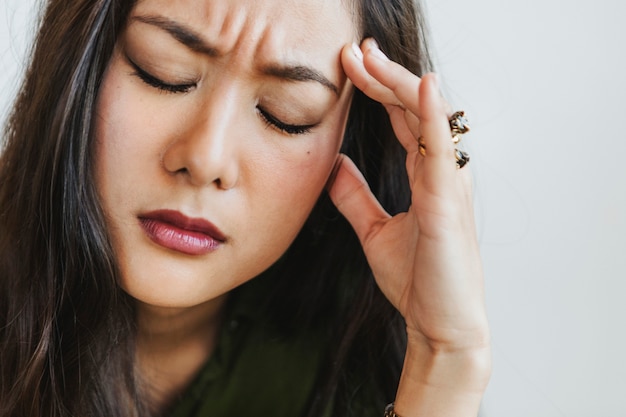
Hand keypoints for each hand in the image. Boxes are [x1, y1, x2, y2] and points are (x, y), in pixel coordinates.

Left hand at [328, 39, 489, 415]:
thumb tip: (333, 166)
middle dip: (384, 76)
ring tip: (370, 56)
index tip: (349, 66)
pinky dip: (433, 116)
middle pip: (413, 110)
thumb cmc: (417, 280)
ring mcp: (448, 185)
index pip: (401, 120)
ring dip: (399, 84)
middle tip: (355, 50)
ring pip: (426, 119)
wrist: (438, 325)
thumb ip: (356, 197)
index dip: (378, 90)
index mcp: (425, 177)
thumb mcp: (375, 230)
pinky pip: (443, 151)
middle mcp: (441, 173)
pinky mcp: (448, 203)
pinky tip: (422, 86)